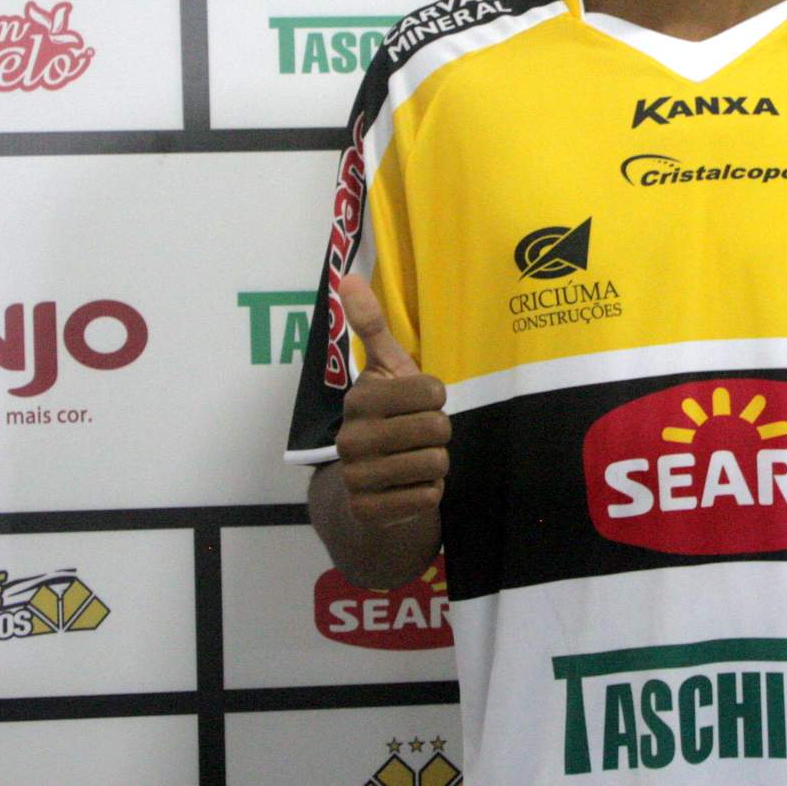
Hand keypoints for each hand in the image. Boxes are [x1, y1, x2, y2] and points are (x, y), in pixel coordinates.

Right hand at [333, 275, 449, 528]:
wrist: (367, 485)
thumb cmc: (388, 417)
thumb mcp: (385, 369)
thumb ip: (372, 325)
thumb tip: (346, 276)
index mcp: (359, 399)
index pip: (432, 391)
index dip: (437, 397)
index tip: (421, 401)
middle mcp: (350, 438)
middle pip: (437, 429)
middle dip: (440, 433)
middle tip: (422, 435)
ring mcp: (356, 477)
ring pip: (435, 464)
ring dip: (437, 463)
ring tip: (417, 458)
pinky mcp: (368, 511)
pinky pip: (427, 499)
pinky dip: (430, 493)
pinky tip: (412, 486)